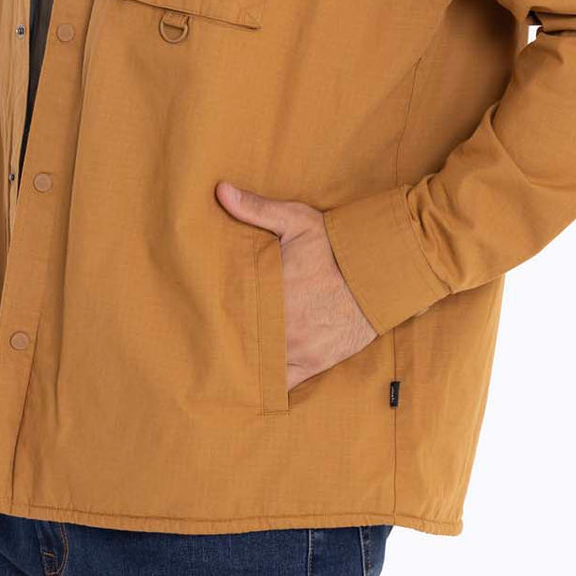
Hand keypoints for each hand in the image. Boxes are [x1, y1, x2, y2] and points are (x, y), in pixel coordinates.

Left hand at [215, 180, 377, 390]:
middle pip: (241, 342)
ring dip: (243, 364)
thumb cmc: (335, 245)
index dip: (210, 315)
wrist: (382, 274)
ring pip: (259, 366)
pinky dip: (267, 383)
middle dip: (222, 341)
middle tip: (199, 341)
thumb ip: (256, 209)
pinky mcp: (315, 363)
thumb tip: (220, 190)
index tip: (194, 314)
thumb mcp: (296, 220)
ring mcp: (299, 348)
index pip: (231, 310)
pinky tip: (249, 385)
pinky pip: (284, 382)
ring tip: (219, 364)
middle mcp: (284, 326)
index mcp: (274, 291)